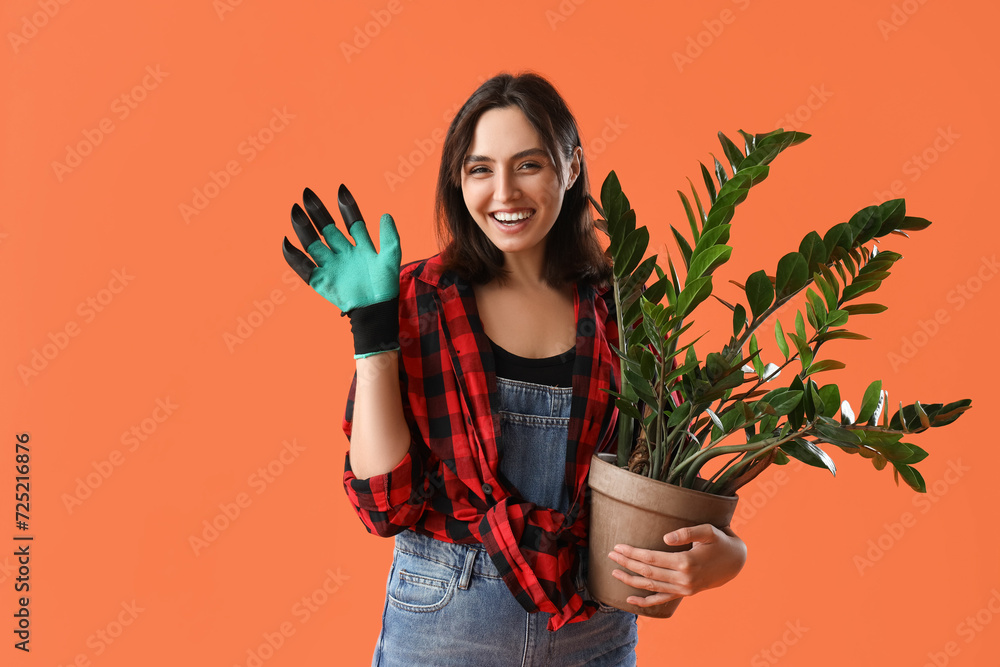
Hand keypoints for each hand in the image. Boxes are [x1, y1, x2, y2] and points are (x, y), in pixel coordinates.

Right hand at [282, 184, 401, 314]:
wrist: (376, 311)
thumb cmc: (385, 287)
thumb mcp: (390, 260)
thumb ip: (390, 238)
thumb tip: (385, 215)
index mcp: (361, 248)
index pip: (352, 222)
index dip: (347, 207)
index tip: (341, 189)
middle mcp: (344, 254)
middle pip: (327, 228)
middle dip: (317, 212)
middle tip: (307, 194)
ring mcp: (331, 266)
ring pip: (313, 243)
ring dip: (303, 228)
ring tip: (295, 211)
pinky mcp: (321, 281)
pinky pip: (303, 267)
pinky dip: (293, 257)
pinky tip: (287, 243)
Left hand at [607, 524, 746, 607]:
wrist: (735, 561)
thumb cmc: (720, 541)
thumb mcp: (707, 531)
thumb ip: (687, 532)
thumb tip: (665, 538)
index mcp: (686, 562)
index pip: (651, 559)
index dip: (633, 553)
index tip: (618, 546)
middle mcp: (683, 579)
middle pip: (647, 573)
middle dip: (627, 563)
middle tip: (610, 554)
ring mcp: (683, 589)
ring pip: (651, 587)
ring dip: (630, 580)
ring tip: (614, 572)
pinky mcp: (684, 594)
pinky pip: (661, 599)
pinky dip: (644, 602)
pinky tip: (629, 600)